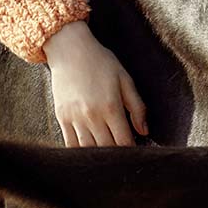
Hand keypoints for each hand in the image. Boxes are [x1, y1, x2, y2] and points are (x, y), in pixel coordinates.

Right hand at [43, 20, 146, 147]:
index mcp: (111, 107)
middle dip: (117, 156)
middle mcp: (92, 115)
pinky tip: (89, 152)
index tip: (136, 153)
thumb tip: (145, 131)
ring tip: (108, 157)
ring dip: (99, 156)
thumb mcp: (125, 79)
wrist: (70, 49)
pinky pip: (70, 144)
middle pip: (107, 149)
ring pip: (88, 150)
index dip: (131, 151)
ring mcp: (75, 118)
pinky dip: (81, 152)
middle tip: (124, 157)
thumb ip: (137, 107)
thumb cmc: (101, 62)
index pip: (123, 141)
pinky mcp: (62, 117)